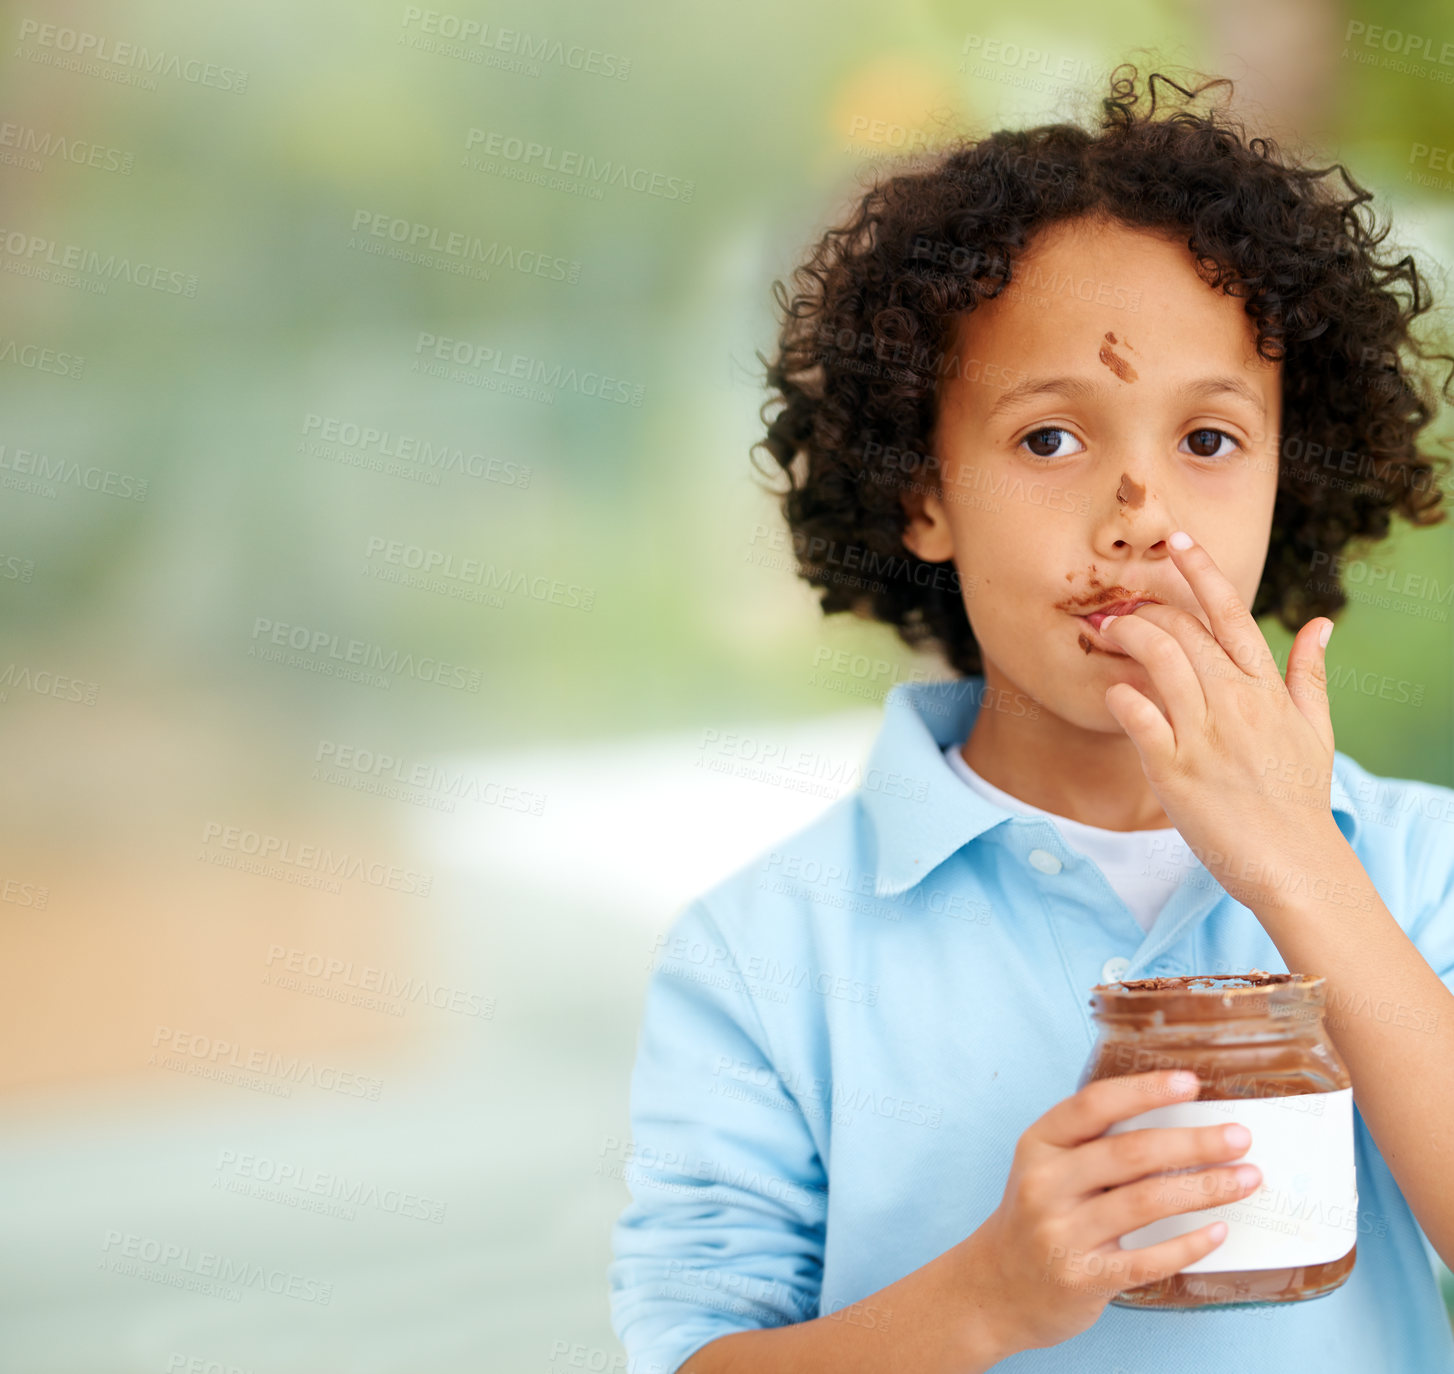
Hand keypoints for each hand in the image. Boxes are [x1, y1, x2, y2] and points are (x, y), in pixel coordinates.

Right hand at [969, 1070, 1259, 1352]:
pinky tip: (1218, 1231)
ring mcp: (1061, 1233)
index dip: (1144, 1090)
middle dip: (1194, 1143)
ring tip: (1246, 1178)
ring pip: (1146, 1202)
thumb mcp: (1048, 1168)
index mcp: (1039, 1144)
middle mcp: (1045, 1184)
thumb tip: (1180, 1124)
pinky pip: (1148, 1259)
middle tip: (1239, 1137)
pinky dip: (1189, 1244)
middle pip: (1131, 1153)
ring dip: (1205, 1188)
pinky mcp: (1082, 1278)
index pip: (1094, 1105)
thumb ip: (1095, 1147)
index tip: (1190, 1082)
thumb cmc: (1038, 1216)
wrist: (997, 1287)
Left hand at [1099, 530, 1344, 911]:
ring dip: (1127, 636)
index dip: (1201, 571)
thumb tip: (1320, 625)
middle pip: (1184, 630)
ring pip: (1159, 660)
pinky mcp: (1173, 769)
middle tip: (1121, 609)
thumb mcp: (1315, 730)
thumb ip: (1309, 674)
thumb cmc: (1299, 797)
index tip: (1176, 541)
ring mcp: (1203, 734)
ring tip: (1107, 634)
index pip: (1230, 613)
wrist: (1293, 863)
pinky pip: (1136, 716)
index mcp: (1267, 688)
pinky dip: (1118, 695)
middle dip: (1146, 610)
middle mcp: (1236, 702)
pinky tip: (1111, 690)